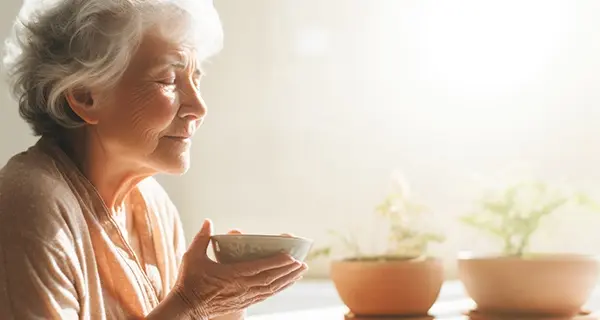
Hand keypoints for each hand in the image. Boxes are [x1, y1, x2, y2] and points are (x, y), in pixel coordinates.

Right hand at [172, 219, 307, 318]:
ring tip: (301, 272)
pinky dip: (279, 289)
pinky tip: (287, 284)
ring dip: (288, 280)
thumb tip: (208, 221)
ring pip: (271, 288)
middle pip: (271, 278)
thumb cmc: (189, 281)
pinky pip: (266, 296)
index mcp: (231, 275)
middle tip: (303, 263)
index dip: (277, 262)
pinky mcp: (244, 303)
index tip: (291, 256)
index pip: (260, 268)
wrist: (187, 307)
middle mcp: (241, 287)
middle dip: (289, 270)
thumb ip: (202, 238)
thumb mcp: (192, 257)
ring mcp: (244, 297)